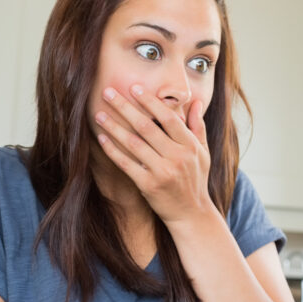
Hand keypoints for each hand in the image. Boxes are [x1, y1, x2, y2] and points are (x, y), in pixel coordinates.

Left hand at [94, 84, 211, 222]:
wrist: (192, 214)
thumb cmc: (196, 180)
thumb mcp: (203, 153)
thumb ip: (198, 127)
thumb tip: (195, 102)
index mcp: (190, 146)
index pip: (168, 117)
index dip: (150, 101)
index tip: (134, 87)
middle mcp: (177, 157)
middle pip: (147, 126)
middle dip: (125, 107)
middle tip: (108, 92)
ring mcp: (163, 171)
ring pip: (133, 143)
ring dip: (114, 127)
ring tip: (99, 113)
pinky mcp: (149, 185)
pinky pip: (126, 164)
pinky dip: (113, 150)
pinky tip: (102, 138)